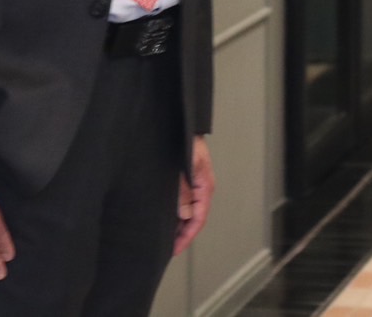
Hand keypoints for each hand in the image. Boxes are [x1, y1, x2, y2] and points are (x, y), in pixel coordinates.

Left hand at [172, 136, 214, 254]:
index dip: (187, 235)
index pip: (199, 218)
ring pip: (187, 211)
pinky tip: (166, 217)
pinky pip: (182, 201)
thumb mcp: (187, 167)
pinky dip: (175, 212)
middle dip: (182, 234)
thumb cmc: (188, 141)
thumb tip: (183, 214)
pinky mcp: (184, 180)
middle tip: (170, 248)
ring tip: (166, 237)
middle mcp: (200, 188)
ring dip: (178, 224)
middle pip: (193, 218)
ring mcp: (193, 184)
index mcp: (204, 186)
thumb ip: (184, 190)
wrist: (181, 125)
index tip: (177, 247)